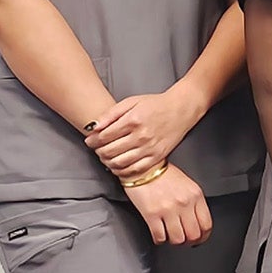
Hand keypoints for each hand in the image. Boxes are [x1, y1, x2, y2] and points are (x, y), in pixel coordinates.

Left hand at [85, 88, 206, 178]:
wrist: (181, 109)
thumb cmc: (156, 104)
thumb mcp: (132, 102)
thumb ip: (111, 113)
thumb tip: (94, 126)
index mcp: (133, 120)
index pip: (104, 136)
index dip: (93, 140)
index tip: (90, 140)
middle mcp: (141, 136)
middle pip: (109, 151)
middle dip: (98, 151)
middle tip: (97, 149)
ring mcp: (149, 148)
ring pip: (120, 162)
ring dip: (108, 162)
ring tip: (105, 157)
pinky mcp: (157, 157)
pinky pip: (135, 169)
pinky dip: (122, 171)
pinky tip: (118, 166)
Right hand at [121, 163, 211, 245]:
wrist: (143, 167)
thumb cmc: (163, 175)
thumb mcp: (187, 185)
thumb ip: (194, 202)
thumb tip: (196, 222)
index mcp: (195, 195)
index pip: (206, 224)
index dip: (203, 237)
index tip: (199, 239)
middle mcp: (184, 203)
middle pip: (193, 235)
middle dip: (189, 242)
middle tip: (184, 240)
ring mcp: (168, 209)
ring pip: (177, 239)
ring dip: (174, 241)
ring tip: (170, 236)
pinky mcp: (152, 214)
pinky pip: (160, 237)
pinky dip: (160, 239)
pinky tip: (159, 234)